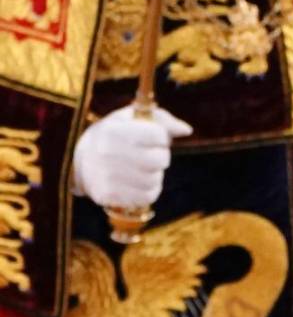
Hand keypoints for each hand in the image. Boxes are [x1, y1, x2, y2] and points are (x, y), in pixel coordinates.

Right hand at [71, 105, 192, 209]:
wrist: (82, 161)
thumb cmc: (115, 136)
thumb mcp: (131, 119)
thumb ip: (162, 120)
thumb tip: (187, 130)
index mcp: (113, 130)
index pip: (158, 135)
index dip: (161, 137)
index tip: (151, 138)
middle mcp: (107, 152)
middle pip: (160, 160)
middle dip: (160, 157)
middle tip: (148, 155)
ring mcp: (106, 175)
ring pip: (155, 180)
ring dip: (154, 175)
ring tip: (140, 169)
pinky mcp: (109, 195)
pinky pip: (147, 197)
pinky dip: (148, 191)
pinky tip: (136, 183)